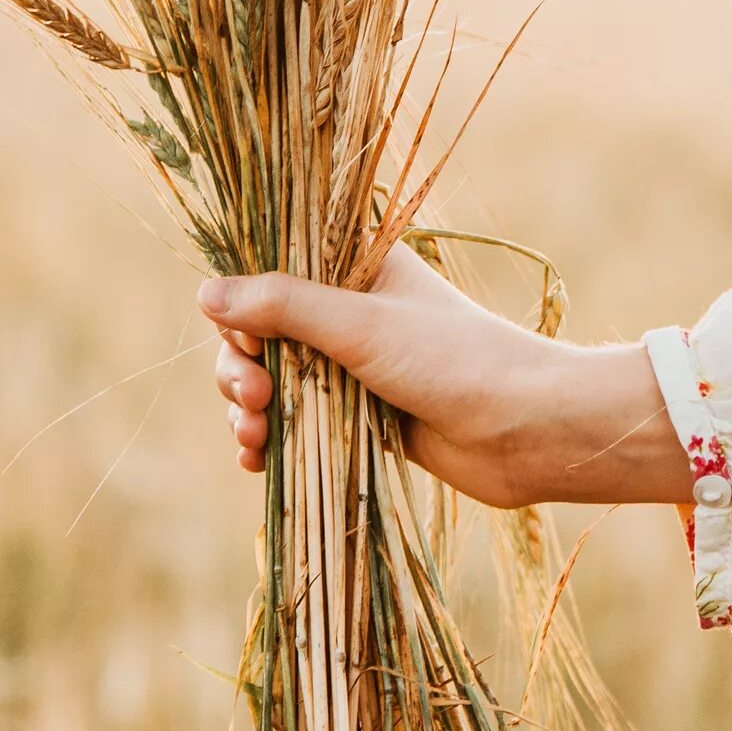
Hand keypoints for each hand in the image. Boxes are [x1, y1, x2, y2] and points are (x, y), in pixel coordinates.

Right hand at [199, 245, 690, 508]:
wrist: (526, 432)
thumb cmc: (453, 363)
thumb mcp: (361, 326)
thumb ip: (284, 307)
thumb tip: (205, 294)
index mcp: (354, 268)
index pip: (269, 274)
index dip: (242, 310)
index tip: (247, 341)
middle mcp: (349, 313)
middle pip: (260, 334)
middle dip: (239, 368)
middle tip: (252, 397)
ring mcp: (353, 368)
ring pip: (273, 382)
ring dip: (248, 409)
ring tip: (253, 438)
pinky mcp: (360, 417)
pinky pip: (296, 424)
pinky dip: (271, 441)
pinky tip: (257, 462)